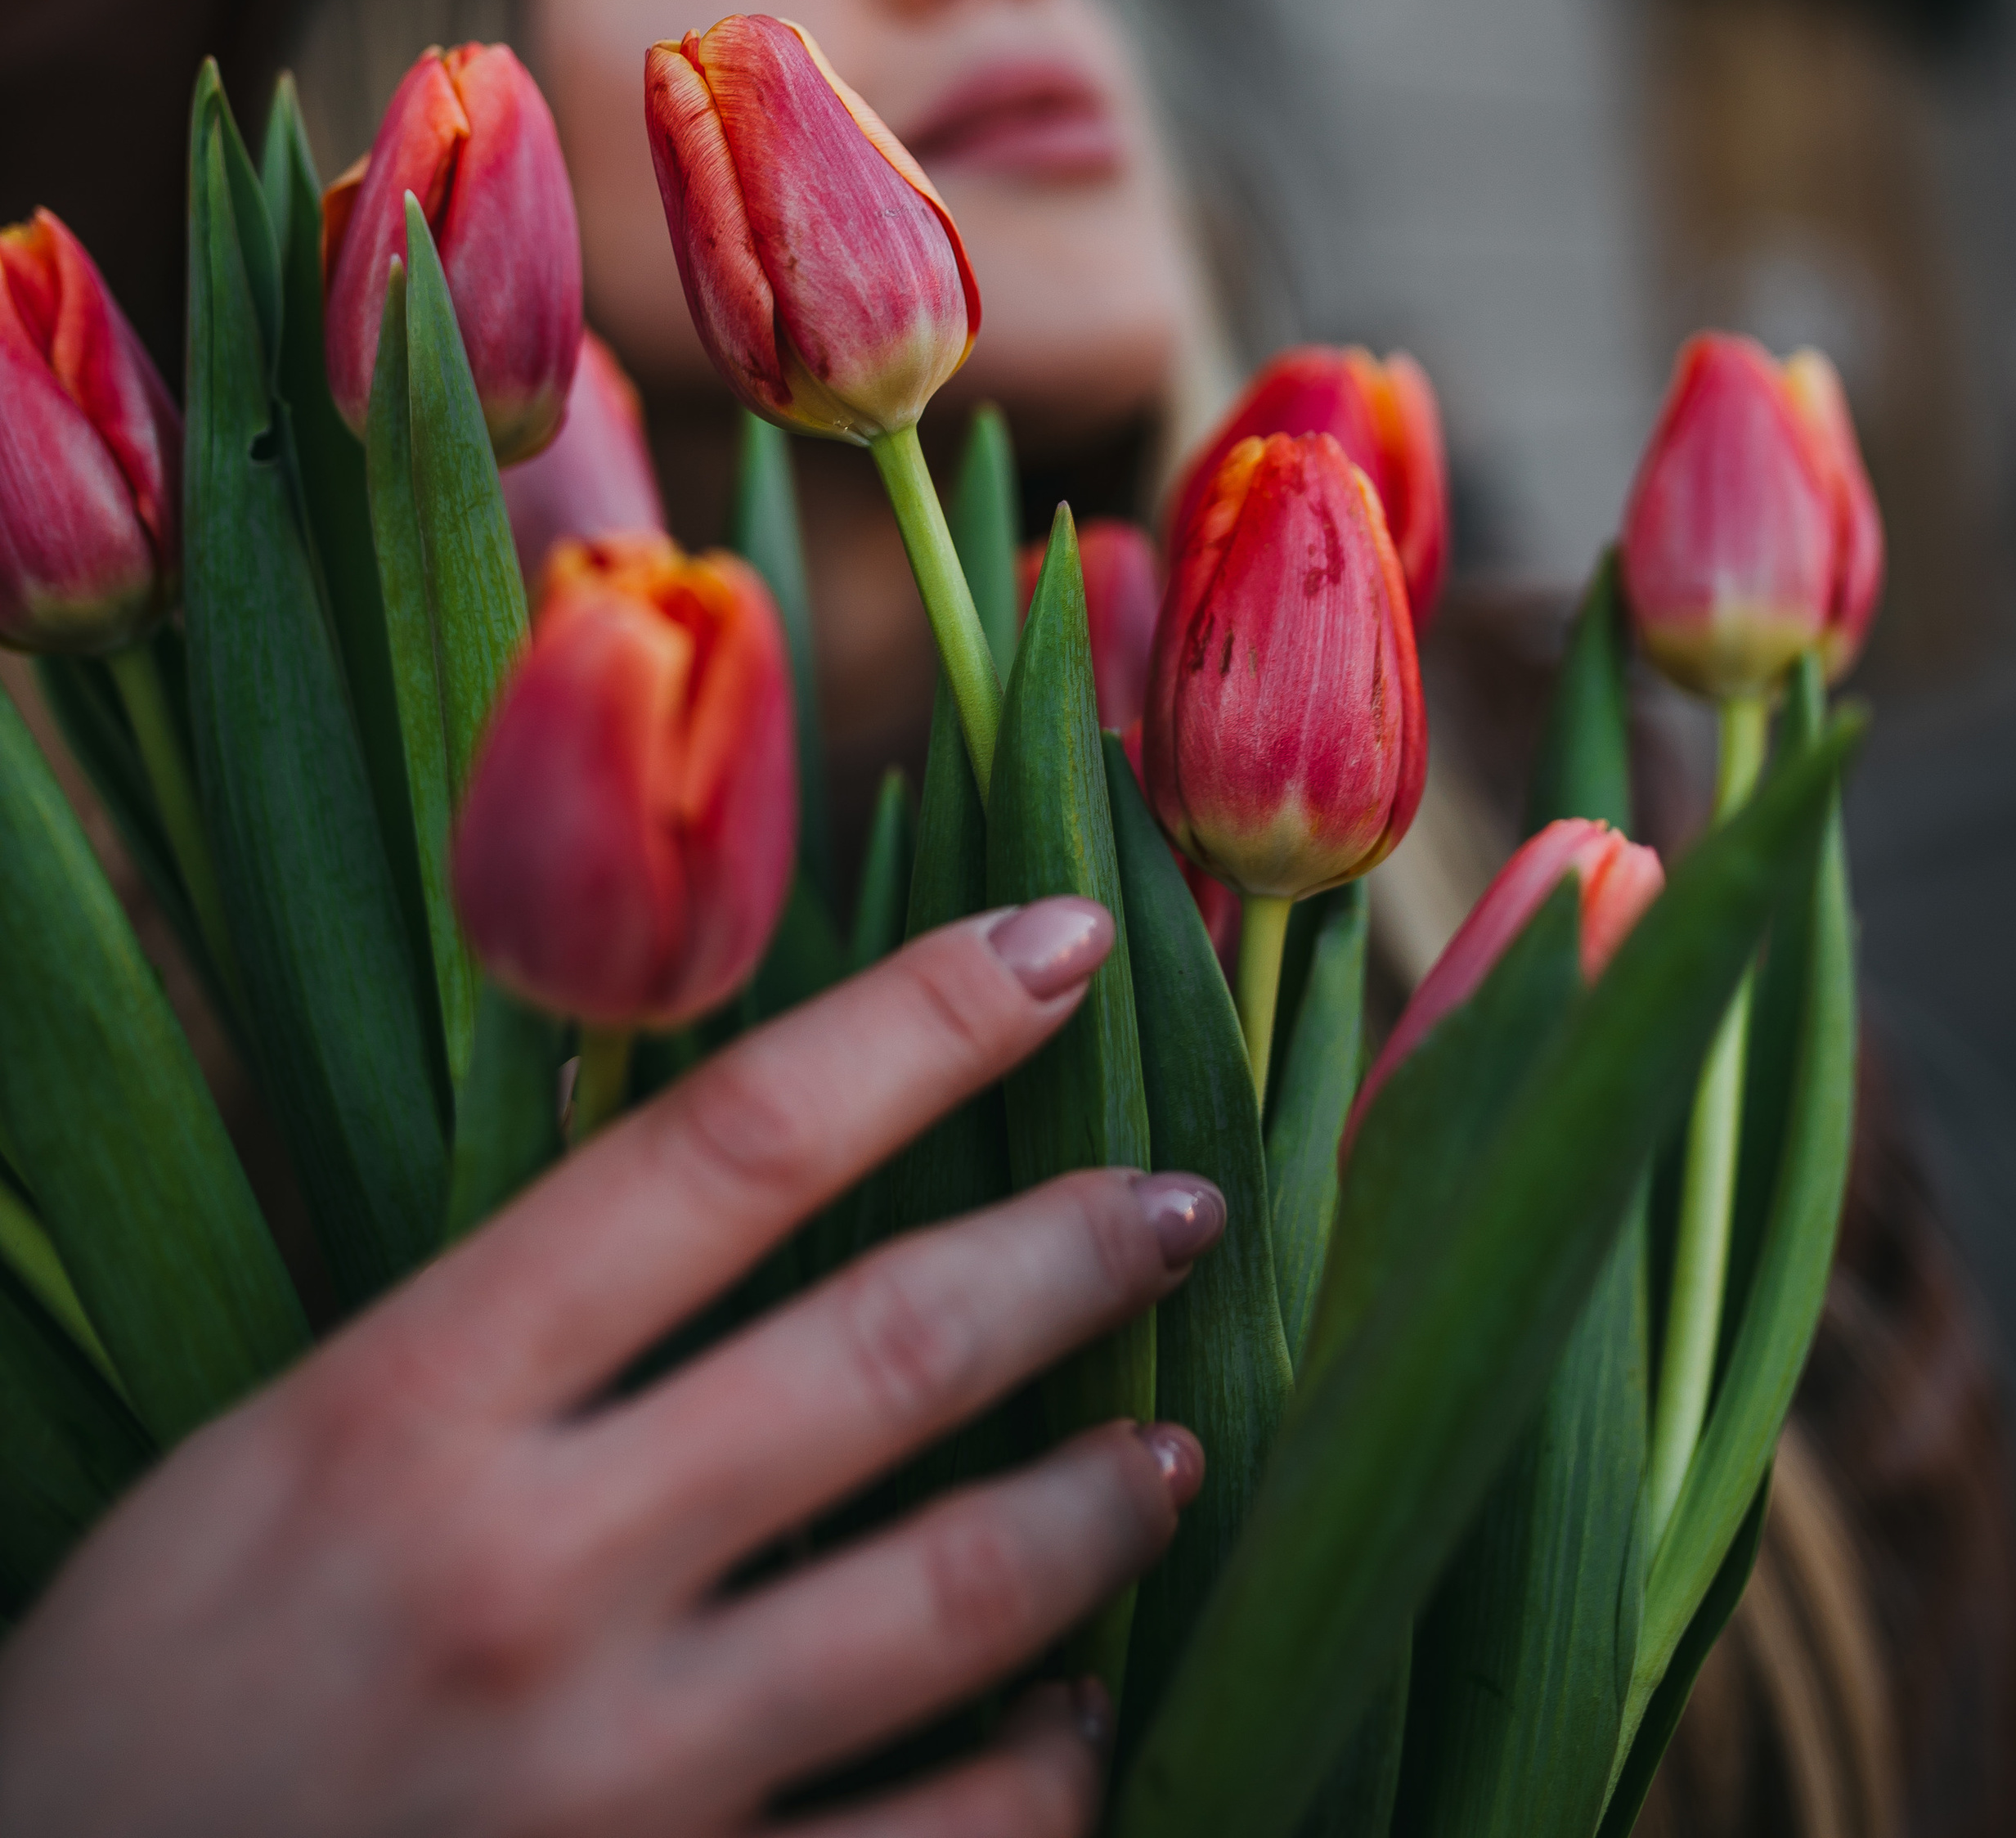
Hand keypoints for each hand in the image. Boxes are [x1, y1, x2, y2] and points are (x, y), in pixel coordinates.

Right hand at [0, 899, 1220, 1836]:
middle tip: (1180, 1203)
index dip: (922, 1020)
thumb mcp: (290, 1444)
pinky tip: (1081, 1726)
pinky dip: (1042, 1780)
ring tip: (1168, 1452)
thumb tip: (748, 1172)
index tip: (1062, 942)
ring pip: (949, 1602)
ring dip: (1096, 1507)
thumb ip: (510, 1324)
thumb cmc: (154, 1687)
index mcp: (415, 1403)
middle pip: (882, 1348)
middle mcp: (530, 1574)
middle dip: (1074, 1254)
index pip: (725, 1144)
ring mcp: (608, 1785)